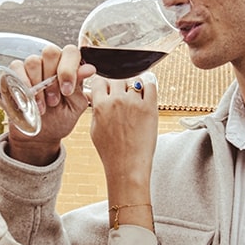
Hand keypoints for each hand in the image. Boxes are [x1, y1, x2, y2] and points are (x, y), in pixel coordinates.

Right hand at [6, 44, 94, 165]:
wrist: (40, 136)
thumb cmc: (60, 120)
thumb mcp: (74, 107)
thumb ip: (80, 88)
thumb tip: (89, 69)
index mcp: (68, 68)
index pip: (71, 52)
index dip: (68, 69)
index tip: (67, 91)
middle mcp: (50, 64)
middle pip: (50, 52)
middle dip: (52, 78)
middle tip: (53, 100)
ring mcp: (32, 68)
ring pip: (33, 61)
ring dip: (38, 87)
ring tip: (42, 106)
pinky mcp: (14, 74)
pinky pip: (16, 68)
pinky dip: (22, 85)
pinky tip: (27, 100)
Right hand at [89, 74, 158, 200]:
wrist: (127, 166)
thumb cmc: (111, 152)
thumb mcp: (94, 130)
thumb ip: (96, 110)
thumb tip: (96, 96)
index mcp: (100, 106)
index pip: (100, 80)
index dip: (104, 83)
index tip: (108, 87)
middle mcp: (117, 101)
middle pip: (117, 78)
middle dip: (119, 84)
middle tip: (123, 93)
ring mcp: (134, 103)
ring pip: (134, 80)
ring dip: (134, 85)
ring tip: (135, 96)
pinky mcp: (149, 108)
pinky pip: (151, 86)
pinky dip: (149, 86)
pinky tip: (146, 94)